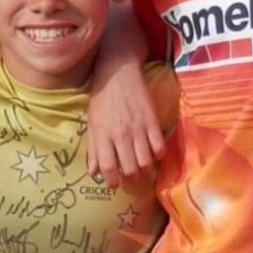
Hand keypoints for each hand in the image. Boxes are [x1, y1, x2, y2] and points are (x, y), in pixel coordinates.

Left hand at [86, 0, 164, 186]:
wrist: (118, 70)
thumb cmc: (102, 96)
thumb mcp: (93, 121)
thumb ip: (93, 148)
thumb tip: (93, 173)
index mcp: (103, 135)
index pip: (108, 168)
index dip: (112, 181)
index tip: (114, 183)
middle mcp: (120, 134)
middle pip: (130, 169)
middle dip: (130, 177)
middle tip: (130, 174)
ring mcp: (138, 128)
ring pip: (146, 161)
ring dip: (144, 167)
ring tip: (142, 163)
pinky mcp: (152, 120)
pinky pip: (159, 147)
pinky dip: (157, 154)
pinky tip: (153, 150)